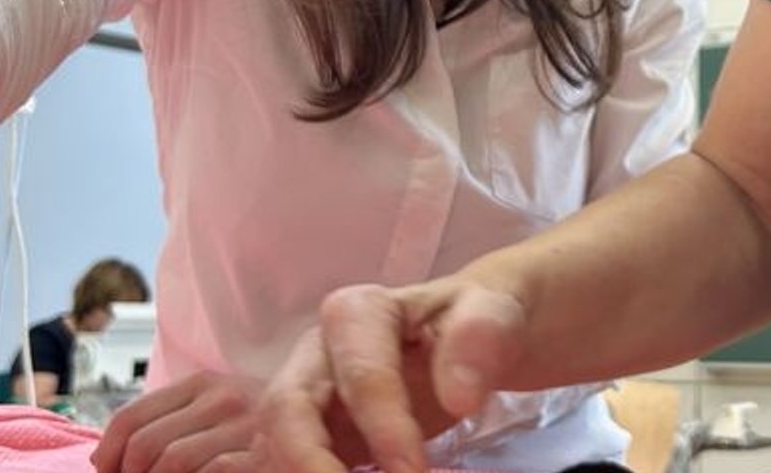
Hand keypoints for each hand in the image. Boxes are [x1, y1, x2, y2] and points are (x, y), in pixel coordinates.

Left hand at [93, 371, 263, 472]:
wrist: (339, 419)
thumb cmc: (273, 426)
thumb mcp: (221, 409)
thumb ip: (173, 422)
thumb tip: (105, 457)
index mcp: (205, 384)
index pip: (130, 418)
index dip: (108, 455)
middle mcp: (223, 399)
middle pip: (144, 445)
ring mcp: (246, 427)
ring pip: (170, 462)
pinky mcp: (263, 455)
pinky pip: (210, 472)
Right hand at [260, 281, 526, 472]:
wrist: (477, 333)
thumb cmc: (480, 319)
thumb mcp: (494, 314)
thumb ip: (478, 341)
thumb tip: (458, 397)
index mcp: (358, 314)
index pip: (362, 378)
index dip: (385, 431)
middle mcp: (317, 352)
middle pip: (287, 411)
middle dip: (312, 465)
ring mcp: (307, 394)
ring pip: (276, 443)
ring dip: (302, 472)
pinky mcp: (312, 434)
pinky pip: (289, 461)